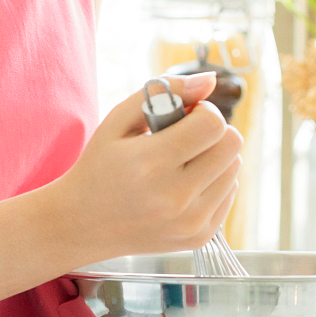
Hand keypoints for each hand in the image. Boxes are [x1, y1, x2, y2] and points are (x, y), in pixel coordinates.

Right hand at [51, 73, 241, 264]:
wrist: (81, 225)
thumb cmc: (99, 167)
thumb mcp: (118, 121)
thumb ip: (163, 92)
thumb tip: (209, 79)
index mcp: (151, 164)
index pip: (213, 124)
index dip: (203, 111)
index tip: (185, 115)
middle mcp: (174, 197)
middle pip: (231, 144)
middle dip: (213, 131)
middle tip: (186, 136)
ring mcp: (189, 222)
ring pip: (234, 168)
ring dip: (214, 157)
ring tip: (182, 162)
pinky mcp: (199, 237)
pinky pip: (229, 193)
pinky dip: (213, 182)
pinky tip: (184, 184)